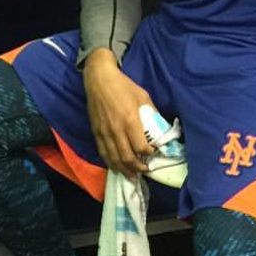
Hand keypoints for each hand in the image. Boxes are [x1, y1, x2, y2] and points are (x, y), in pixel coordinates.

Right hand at [82, 49, 155, 179]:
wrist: (99, 79)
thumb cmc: (123, 86)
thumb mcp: (142, 95)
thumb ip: (151, 112)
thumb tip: (159, 125)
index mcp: (130, 120)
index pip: (141, 147)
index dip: (149, 154)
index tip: (154, 154)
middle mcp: (116, 130)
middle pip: (127, 158)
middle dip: (138, 168)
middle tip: (145, 171)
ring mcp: (104, 133)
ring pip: (114, 159)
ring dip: (124, 170)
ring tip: (133, 176)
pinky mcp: (96, 133)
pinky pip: (103, 153)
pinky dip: (111, 164)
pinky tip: (117, 168)